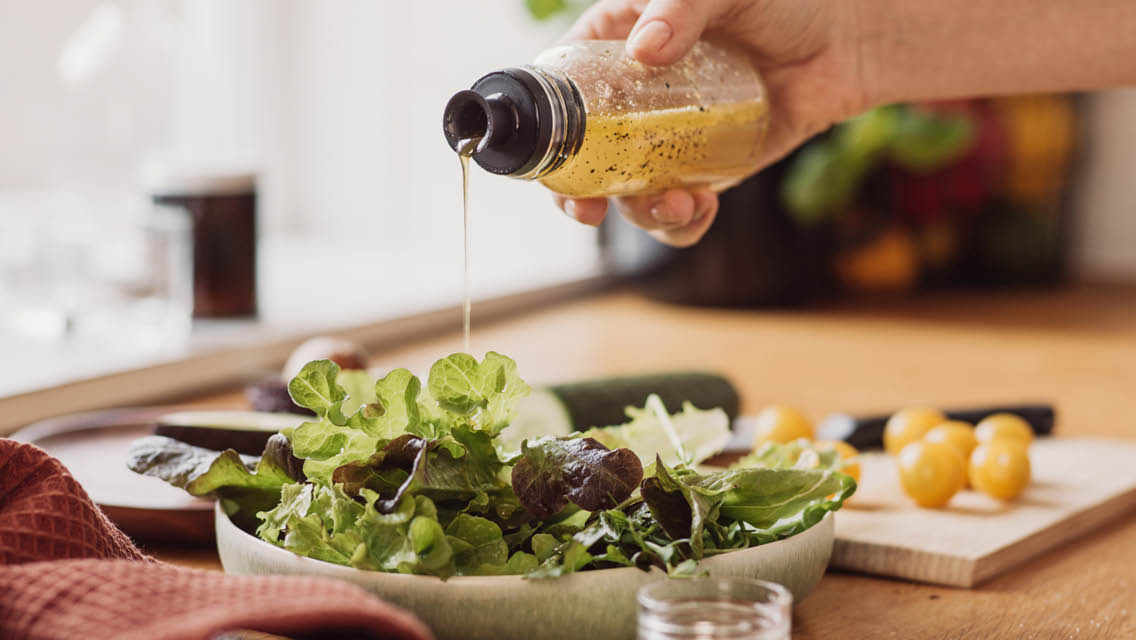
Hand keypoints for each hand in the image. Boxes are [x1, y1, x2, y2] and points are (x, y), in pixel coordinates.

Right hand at [554, 0, 866, 246]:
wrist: (848, 43)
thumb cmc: (783, 1)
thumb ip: (680, 9)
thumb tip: (646, 50)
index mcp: (620, 46)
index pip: (564, 87)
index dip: (548, 127)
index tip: (549, 159)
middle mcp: (636, 99)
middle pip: (584, 156)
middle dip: (577, 194)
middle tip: (588, 211)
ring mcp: (669, 140)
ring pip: (630, 191)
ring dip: (641, 212)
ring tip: (678, 203)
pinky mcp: (707, 170)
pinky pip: (681, 208)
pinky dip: (682, 221)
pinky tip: (700, 207)